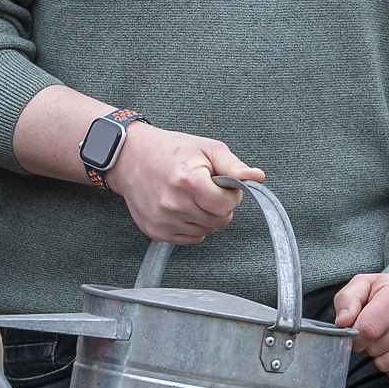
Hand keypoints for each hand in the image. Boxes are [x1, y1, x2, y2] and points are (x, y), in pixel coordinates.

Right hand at [108, 123, 259, 244]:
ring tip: (191, 196)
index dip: (231, 195)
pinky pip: (191, 238)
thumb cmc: (172, 150)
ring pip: (207, 231)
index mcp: (188, 181)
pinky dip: (193, 226)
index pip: (227, 205)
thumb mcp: (206, 149)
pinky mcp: (155, 232)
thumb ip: (233, 166)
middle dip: (219, 206)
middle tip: (205, 189)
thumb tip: (258, 177)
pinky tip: (182, 207)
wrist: (130, 158)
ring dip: (206, 216)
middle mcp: (173, 204)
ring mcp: (163, 220)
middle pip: (219, 221)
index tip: (222, 185)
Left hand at [330, 270, 388, 386]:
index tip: (357, 332)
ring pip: (386, 365)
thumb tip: (343, 322)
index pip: (367, 329)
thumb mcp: (366, 285)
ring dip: (382, 357)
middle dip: (370, 344)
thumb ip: (348, 299)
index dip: (355, 335)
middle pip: (375, 349)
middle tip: (380, 331)